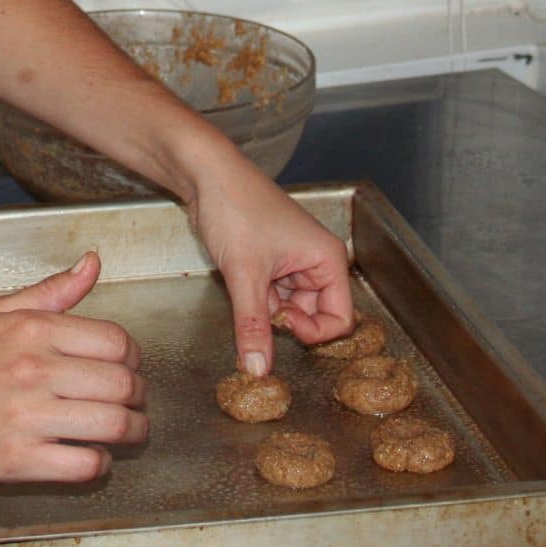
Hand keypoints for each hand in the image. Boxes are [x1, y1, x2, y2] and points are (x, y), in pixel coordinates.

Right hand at [0, 250, 146, 483]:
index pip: (116, 342)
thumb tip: (92, 264)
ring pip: (113, 425)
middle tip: (134, 401)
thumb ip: (50, 292)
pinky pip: (84, 465)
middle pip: (123, 384)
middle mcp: (33, 371)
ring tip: (129, 430)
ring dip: (132, 430)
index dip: (133, 357)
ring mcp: (26, 418)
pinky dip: (100, 464)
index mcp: (32, 331)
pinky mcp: (18, 460)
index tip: (128, 367)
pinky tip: (92, 455)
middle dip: (140, 396)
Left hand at [187, 155, 354, 375]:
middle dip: (285, 320)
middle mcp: (316, 262)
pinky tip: (237, 281)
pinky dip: (254, 299)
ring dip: (265, 309)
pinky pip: (269, 296)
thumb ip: (253, 326)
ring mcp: (292, 263)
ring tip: (243, 283)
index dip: (313, 332)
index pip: (340, 319)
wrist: (205, 175)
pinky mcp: (269, 263)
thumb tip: (257, 370)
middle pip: (314, 315)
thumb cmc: (236, 209)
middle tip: (257, 305)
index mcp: (327, 259)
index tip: (282, 325)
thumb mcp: (245, 274)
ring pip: (288, 308)